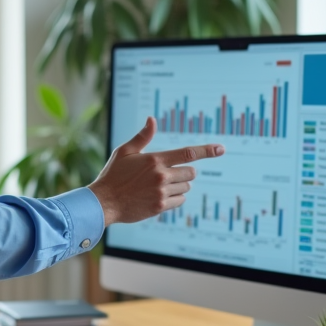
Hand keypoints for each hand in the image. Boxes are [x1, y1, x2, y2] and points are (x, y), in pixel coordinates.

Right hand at [87, 117, 223, 225]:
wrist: (104, 202)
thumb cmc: (113, 175)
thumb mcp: (124, 151)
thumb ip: (142, 136)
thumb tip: (152, 119)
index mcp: (155, 159)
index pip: (188, 153)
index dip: (207, 150)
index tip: (221, 149)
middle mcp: (161, 175)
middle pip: (191, 172)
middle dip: (184, 172)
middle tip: (167, 174)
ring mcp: (161, 192)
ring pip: (186, 187)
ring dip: (178, 186)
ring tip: (158, 186)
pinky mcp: (160, 206)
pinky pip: (180, 201)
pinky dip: (174, 199)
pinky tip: (158, 196)